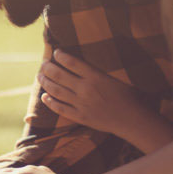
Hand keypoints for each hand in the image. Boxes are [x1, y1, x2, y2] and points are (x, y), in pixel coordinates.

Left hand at [38, 50, 153, 138]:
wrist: (133, 120)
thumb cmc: (129, 98)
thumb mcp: (115, 79)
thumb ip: (99, 73)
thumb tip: (85, 66)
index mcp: (96, 77)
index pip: (72, 63)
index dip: (61, 56)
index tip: (55, 53)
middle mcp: (86, 89)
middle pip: (59, 75)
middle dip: (48, 68)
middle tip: (43, 64)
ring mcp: (81, 104)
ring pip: (56, 91)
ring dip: (45, 82)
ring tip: (40, 76)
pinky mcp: (80, 117)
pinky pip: (60, 108)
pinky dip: (50, 102)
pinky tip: (44, 97)